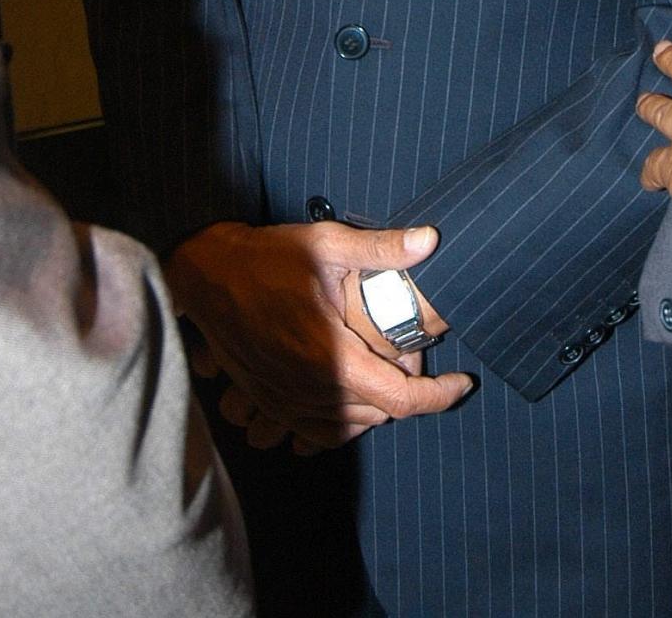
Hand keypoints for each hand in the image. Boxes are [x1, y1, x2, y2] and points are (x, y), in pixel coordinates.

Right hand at [167, 220, 472, 455]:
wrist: (208, 276)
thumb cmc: (269, 257)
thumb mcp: (328, 244)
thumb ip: (383, 248)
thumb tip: (432, 240)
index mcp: (331, 355)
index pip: (399, 398)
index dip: (438, 397)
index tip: (463, 383)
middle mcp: (309, 388)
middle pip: (378, 414)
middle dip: (410, 394)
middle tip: (421, 358)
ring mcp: (286, 401)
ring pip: (349, 427)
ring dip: (378, 409)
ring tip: (394, 375)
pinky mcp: (269, 403)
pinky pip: (316, 432)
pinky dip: (343, 422)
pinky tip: (355, 397)